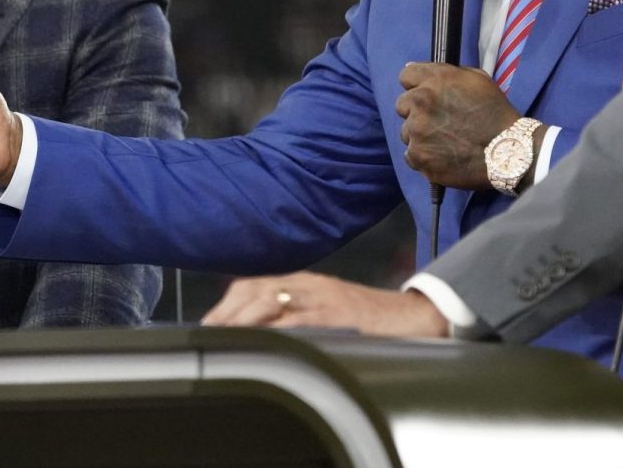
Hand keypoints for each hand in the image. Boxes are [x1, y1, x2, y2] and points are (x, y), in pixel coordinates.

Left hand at [201, 271, 449, 337]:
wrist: (414, 316)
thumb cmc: (370, 318)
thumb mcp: (328, 310)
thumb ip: (296, 315)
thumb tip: (259, 334)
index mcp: (304, 283)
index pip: (254, 284)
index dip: (227, 304)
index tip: (208, 325)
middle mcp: (310, 285)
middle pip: (256, 290)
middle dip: (228, 312)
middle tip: (209, 335)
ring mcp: (324, 298)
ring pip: (272, 300)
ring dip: (244, 318)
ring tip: (226, 336)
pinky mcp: (339, 315)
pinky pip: (302, 318)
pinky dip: (278, 328)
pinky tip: (264, 339)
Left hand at [395, 63, 522, 188]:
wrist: (506, 150)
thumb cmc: (495, 112)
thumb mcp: (477, 79)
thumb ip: (444, 72)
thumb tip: (414, 69)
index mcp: (434, 80)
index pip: (405, 77)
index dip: (416, 86)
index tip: (425, 96)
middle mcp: (420, 102)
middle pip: (402, 105)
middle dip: (416, 112)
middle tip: (438, 122)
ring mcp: (416, 131)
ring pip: (406, 132)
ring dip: (420, 135)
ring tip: (444, 142)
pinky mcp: (417, 156)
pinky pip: (410, 155)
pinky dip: (423, 157)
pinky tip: (442, 156)